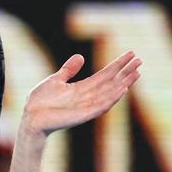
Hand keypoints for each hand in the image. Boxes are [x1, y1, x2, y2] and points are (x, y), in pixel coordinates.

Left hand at [23, 51, 141, 135]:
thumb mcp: (55, 80)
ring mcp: (86, 106)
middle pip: (111, 82)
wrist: (31, 118)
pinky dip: (112, 98)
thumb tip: (81, 56)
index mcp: (82, 88)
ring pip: (109, 93)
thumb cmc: (40, 102)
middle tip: (140, 61)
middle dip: (125, 72)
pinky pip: (101, 106)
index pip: (104, 74)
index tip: (130, 54)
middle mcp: (87, 96)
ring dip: (123, 84)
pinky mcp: (83, 115)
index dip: (117, 64)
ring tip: (136, 73)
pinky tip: (122, 89)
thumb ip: (68, 70)